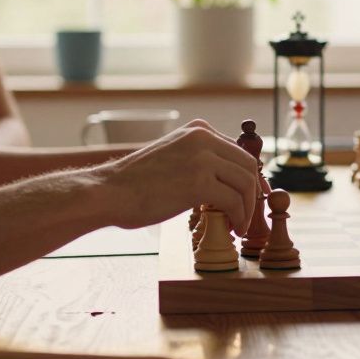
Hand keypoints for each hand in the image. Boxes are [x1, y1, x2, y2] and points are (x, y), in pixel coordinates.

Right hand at [98, 119, 259, 232]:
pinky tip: (230, 228)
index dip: (248, 179)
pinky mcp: (199, 182)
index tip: (247, 199)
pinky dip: (238, 218)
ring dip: (247, 209)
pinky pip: (234, 201)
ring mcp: (202, 158)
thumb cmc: (135, 183)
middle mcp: (203, 137)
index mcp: (198, 129)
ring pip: (245, 184)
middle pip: (248, 166)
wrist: (108, 192)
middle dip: (252, 194)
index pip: (238, 152)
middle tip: (247, 215)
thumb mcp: (173, 157)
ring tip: (237, 226)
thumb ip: (199, 160)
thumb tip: (225, 180)